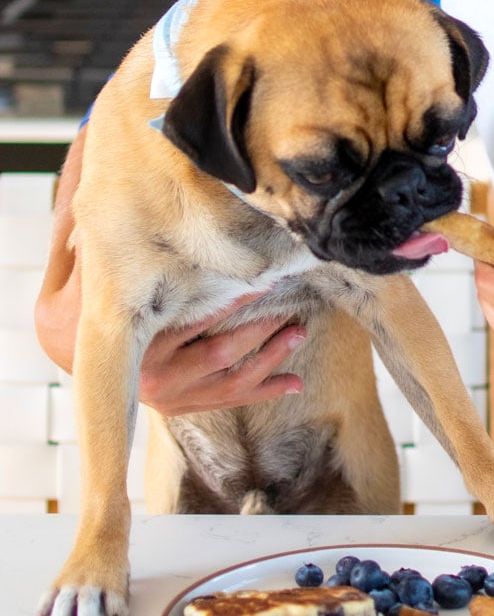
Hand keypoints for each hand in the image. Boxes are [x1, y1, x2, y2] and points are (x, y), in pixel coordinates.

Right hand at [35, 137, 306, 415]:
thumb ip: (97, 245)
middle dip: (260, 331)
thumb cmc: (88, 301)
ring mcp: (170, 398)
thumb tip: (113, 209)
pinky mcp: (182, 407)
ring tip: (300, 331)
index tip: (264, 281)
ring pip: (231, 383)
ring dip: (271, 359)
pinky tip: (295, 381)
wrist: (71, 354)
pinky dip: (265, 390)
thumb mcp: (82, 274)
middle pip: (220, 355)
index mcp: (137, 344)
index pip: (193, 321)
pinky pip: (230, 401)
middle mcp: (153, 379)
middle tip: (293, 308)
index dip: (232, 302)